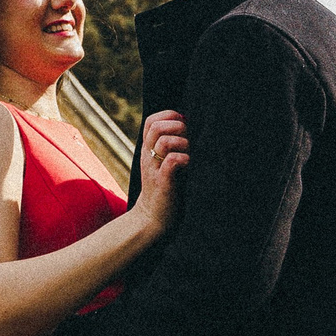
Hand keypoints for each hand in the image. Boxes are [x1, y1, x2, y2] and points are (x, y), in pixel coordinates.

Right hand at [131, 109, 188, 236]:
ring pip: (164, 142)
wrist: (152, 219)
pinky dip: (183, 159)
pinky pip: (172, 162)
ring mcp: (154, 169)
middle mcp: (148, 157)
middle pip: (156, 127)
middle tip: (187, 141)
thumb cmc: (165, 189)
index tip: (183, 124)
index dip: (168, 116)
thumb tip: (188, 125)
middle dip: (177, 127)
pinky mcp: (163, 183)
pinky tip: (188, 165)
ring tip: (188, 154)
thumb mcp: (163, 163)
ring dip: (182, 143)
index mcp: (148, 150)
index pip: (151, 121)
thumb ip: (171, 146)